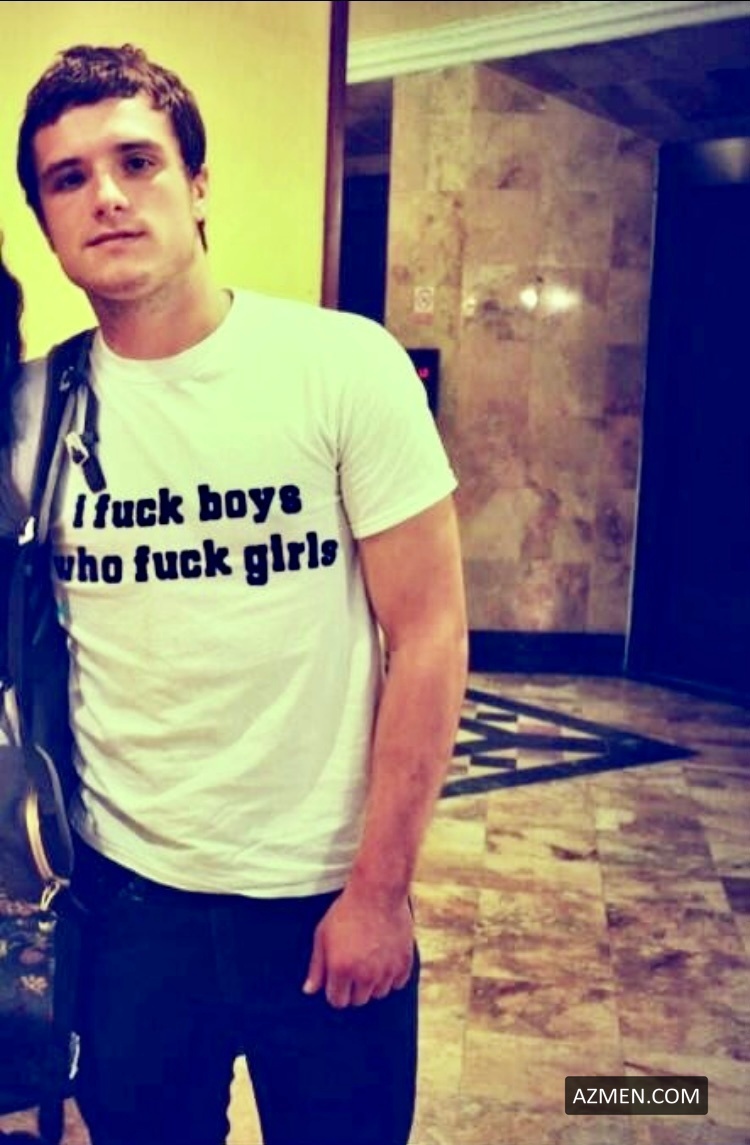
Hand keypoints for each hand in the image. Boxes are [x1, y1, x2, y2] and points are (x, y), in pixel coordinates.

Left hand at [302, 886, 413, 1007]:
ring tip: (370, 959)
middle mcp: (364, 975)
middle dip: (353, 988)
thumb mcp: (322, 935)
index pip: (338, 1001)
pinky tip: (385, 958)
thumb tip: (310, 991)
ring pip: (378, 993)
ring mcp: (386, 970)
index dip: (335, 991)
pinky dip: (391, 975)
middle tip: (354, 965)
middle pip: (358, 1000)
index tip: (338, 979)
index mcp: (341, 969)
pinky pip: (397, 983)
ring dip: (373, 983)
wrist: (378, 892)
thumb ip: (316, 967)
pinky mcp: (404, 963)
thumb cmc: (346, 911)